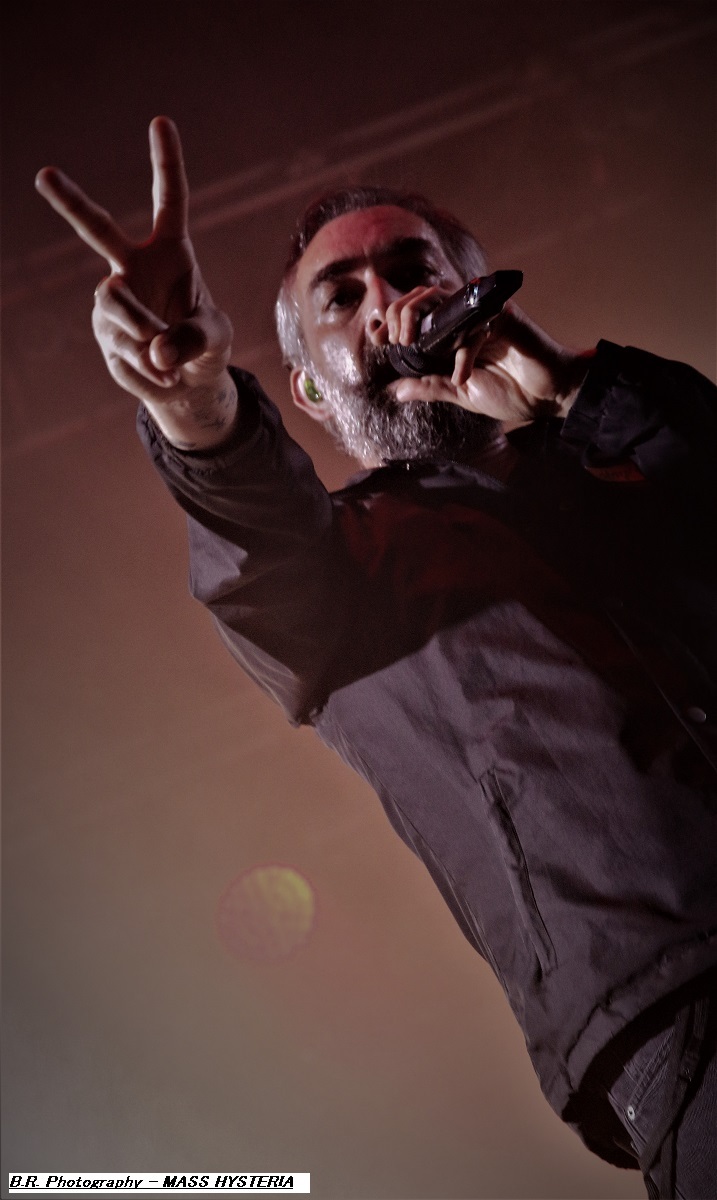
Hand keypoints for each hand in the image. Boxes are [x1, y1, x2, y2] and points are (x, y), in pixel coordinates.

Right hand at [35, 117, 236, 449]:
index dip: (166, 162)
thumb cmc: (205, 343)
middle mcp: (134, 267)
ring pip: (113, 301)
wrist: (187, 382)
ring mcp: (114, 299)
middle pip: (98, 230)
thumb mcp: (216, 338)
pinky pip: (122, 348)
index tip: (161, 122)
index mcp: (171, 251)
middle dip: (70, 203)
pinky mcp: (104, 334)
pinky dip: (147, 369)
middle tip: (44, 174)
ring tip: (166, 358)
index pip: (169, 200)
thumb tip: (156, 350)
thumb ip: (192, 339)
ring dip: (141, 328)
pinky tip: (162, 377)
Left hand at [386, 287, 592, 427]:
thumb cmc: (509, 391)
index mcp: (452, 331)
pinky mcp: (504, 316)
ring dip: (420, 319)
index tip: (378, 338)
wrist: (547, 397)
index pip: (415, 312)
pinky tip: (463, 376)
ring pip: (441, 298)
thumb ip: (431, 387)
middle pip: (421, 296)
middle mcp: (466, 316)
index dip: (391, 319)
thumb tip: (397, 390)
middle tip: (399, 343)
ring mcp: (485, 313)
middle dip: (400, 315)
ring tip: (413, 347)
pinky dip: (463, 353)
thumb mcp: (460, 393)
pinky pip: (473, 327)